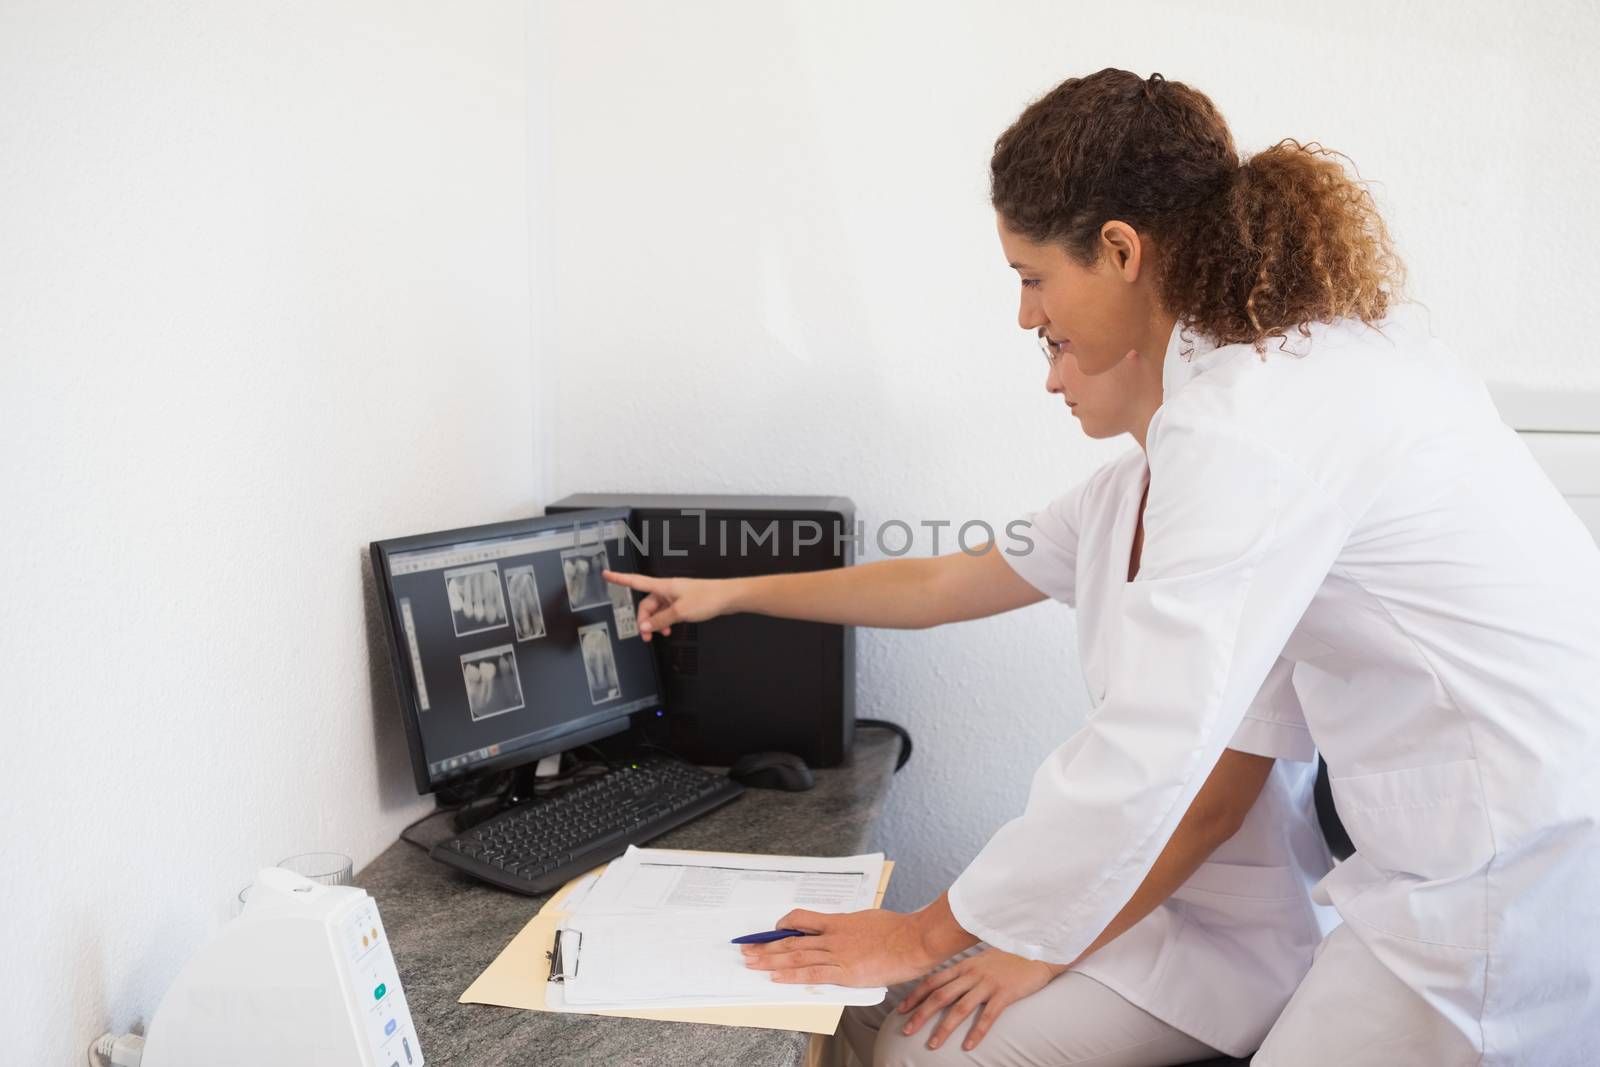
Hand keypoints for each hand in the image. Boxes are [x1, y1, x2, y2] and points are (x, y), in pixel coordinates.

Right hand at [601, 570, 737, 641]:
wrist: (727, 597)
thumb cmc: (707, 598)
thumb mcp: (680, 612)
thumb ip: (660, 620)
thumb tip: (645, 626)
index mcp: (663, 586)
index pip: (635, 581)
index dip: (619, 579)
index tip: (606, 575)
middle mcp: (667, 589)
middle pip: (646, 604)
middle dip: (644, 619)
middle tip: (646, 635)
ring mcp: (675, 596)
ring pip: (657, 610)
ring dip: (656, 623)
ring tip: (660, 634)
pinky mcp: (683, 602)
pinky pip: (667, 612)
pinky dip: (665, 621)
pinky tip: (669, 629)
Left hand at [740, 896, 977, 988]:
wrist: (914, 940)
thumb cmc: (897, 930)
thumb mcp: (867, 920)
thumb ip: (850, 927)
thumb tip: (840, 930)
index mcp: (839, 921)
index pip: (802, 919)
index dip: (783, 925)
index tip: (771, 930)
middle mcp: (833, 936)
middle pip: (792, 940)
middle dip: (766, 945)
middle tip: (747, 948)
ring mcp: (838, 954)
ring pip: (796, 956)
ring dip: (770, 960)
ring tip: (752, 963)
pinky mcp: (845, 972)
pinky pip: (812, 974)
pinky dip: (792, 975)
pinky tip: (776, 977)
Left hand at [898, 949, 1064, 1052]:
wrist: (1038, 951)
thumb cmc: (1010, 958)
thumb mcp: (982, 961)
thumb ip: (966, 972)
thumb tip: (949, 984)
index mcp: (964, 966)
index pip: (933, 980)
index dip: (915, 996)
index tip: (901, 1010)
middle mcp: (972, 973)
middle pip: (940, 995)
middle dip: (921, 1014)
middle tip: (906, 1031)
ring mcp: (988, 983)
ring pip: (960, 1008)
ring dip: (944, 1028)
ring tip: (932, 1045)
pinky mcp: (1005, 993)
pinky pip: (988, 1016)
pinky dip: (977, 1032)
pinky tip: (968, 1046)